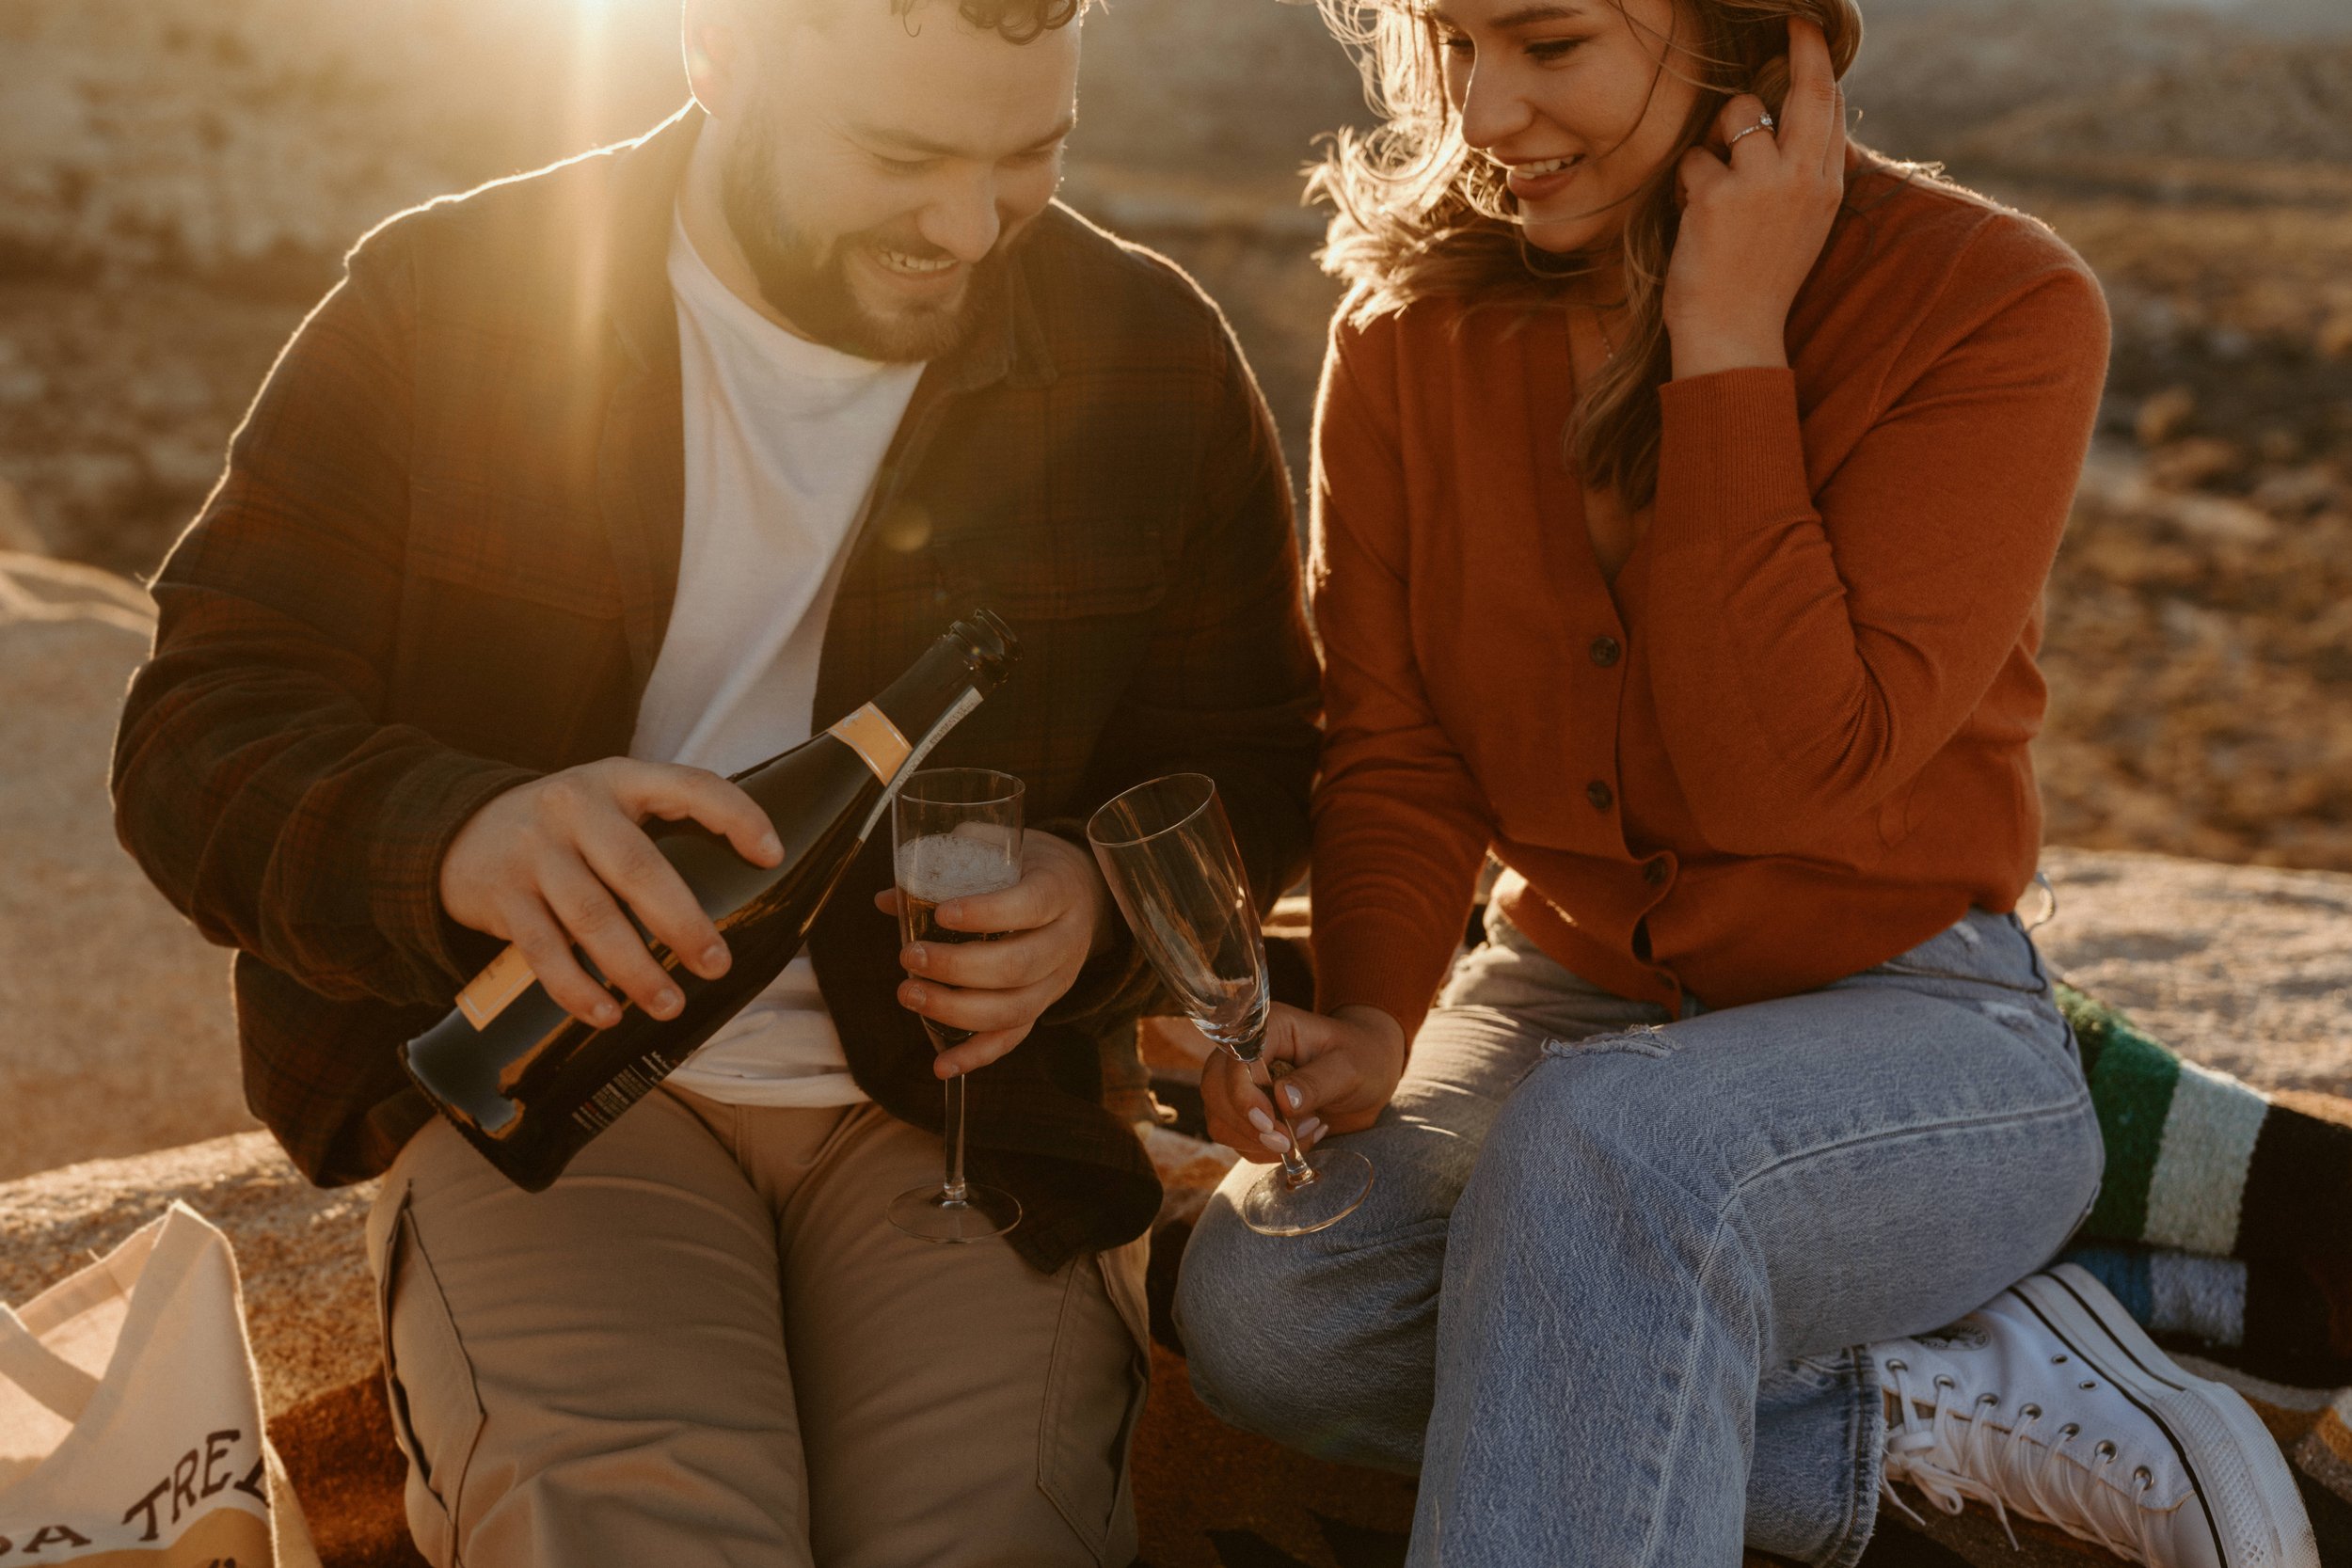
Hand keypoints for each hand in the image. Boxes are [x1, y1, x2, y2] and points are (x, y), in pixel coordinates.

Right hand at [438, 758, 783, 1027]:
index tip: (772, 855)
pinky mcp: (501, 895)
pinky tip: (606, 1013)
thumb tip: (744, 885)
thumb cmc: (565, 826)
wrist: (459, 829)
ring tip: (669, 1004)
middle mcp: (575, 808)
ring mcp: (534, 851)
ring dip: (635, 970)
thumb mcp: (610, 801)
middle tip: (717, 965)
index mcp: (619, 779)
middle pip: (639, 869)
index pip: (690, 786)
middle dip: (684, 923)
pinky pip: (543, 950)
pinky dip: (577, 989)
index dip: (735, 816)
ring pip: (592, 918)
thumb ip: (661, 826)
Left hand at [874, 831, 1115, 1078]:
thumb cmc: (1030, 865)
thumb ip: (950, 866)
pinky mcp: (1044, 1006)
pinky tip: (941, 1065)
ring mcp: (1058, 980)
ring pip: (1015, 1009)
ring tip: (909, 994)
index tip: (941, 913)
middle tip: (908, 957)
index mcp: (1059, 890)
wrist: (1084, 891)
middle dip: (958, 968)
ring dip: (957, 1009)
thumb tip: (886, 899)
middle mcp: (1067, 940)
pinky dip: (977, 1055)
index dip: (986, 913)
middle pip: (1019, 966)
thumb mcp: (1000, 850)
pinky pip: (1013, 1038)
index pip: (1030, 905)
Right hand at [1200, 1002, 1405, 1163]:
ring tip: (1308, 1129)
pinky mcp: (1247, 1112)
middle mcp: (1246, 1054)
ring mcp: (1242, 1084)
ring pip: (1221, 1120)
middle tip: (1287, 1142)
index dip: (1244, 1097)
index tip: (1270, 1124)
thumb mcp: (1350, 1068)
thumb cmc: (1362, 1059)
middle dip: (1246, 1125)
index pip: (1235, 1062)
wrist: (1369, 1075)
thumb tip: (1283, 1100)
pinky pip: (1236, 1139)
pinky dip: (1264, 1151)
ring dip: (1259, 1141)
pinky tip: (1300, 1138)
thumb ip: (1317, 1082)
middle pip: (1215, 1091)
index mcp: (1269, 1030)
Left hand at [1664, 17, 1847, 379]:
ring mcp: (1762, 184)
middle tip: (1790, 22)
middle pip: (1803, 91)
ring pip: (1736, 116)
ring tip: (1714, 188)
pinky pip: (1694, 159)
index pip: (1830, 108)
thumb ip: (1801, 173)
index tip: (1807, 33)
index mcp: (1826, 186)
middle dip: (1798, 49)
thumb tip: (1788, 123)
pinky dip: (1687, 183)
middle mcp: (1802, 178)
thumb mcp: (1800, 225)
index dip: (1818, 65)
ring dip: (1716, 140)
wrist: (1734, 335)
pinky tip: (1694, 219)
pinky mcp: (1719, 197)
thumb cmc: (1759, 282)